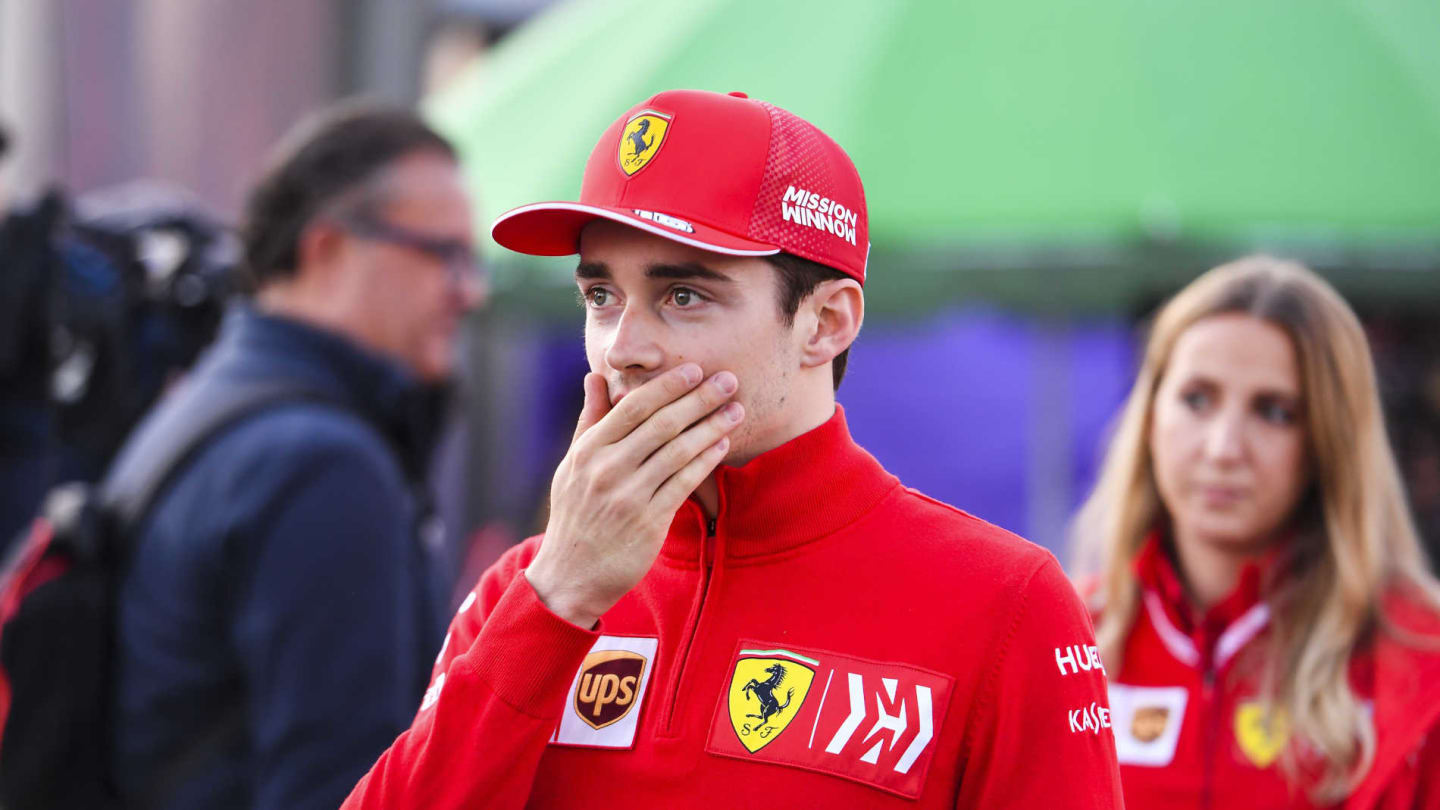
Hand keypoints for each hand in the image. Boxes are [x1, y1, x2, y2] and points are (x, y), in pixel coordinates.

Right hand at [525, 364, 743, 627]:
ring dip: (712, 427)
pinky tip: (723, 444)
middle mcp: (607, 469)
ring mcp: (628, 496)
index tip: (696, 370)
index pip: (634, 407)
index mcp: (589, 450)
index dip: (668, 385)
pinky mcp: (648, 522)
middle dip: (699, 399)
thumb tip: (596, 377)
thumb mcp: (573, 464)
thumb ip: (590, 420)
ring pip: (678, 451)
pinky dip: (706, 461)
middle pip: (662, 424)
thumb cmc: (576, 514)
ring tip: (736, 410)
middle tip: (729, 380)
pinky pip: (684, 483)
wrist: (570, 574)